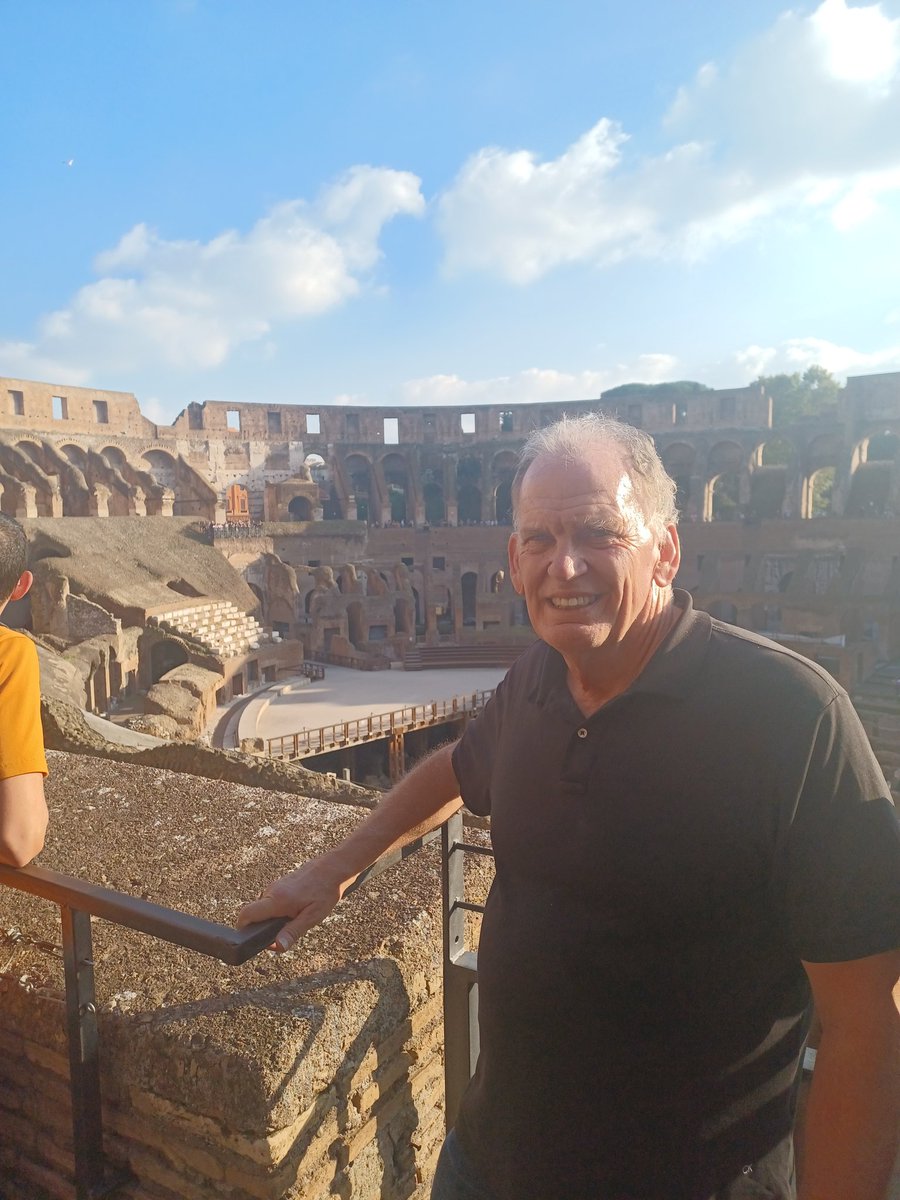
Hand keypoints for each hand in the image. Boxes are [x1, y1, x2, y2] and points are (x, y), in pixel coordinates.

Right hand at [235, 857, 351, 951]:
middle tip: (283, 933)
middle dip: (264, 926)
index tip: (250, 939)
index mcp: (276, 900)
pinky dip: (279, 909)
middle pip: (255, 913)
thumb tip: (277, 947)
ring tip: (296, 918)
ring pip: (265, 907)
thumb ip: (292, 932)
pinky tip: (297, 909)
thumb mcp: (312, 917)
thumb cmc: (325, 891)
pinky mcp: (281, 883)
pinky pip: (273, 900)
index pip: (246, 914)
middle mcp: (272, 891)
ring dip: (274, 917)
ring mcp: (275, 885)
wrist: (333, 868)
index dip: (242, 928)